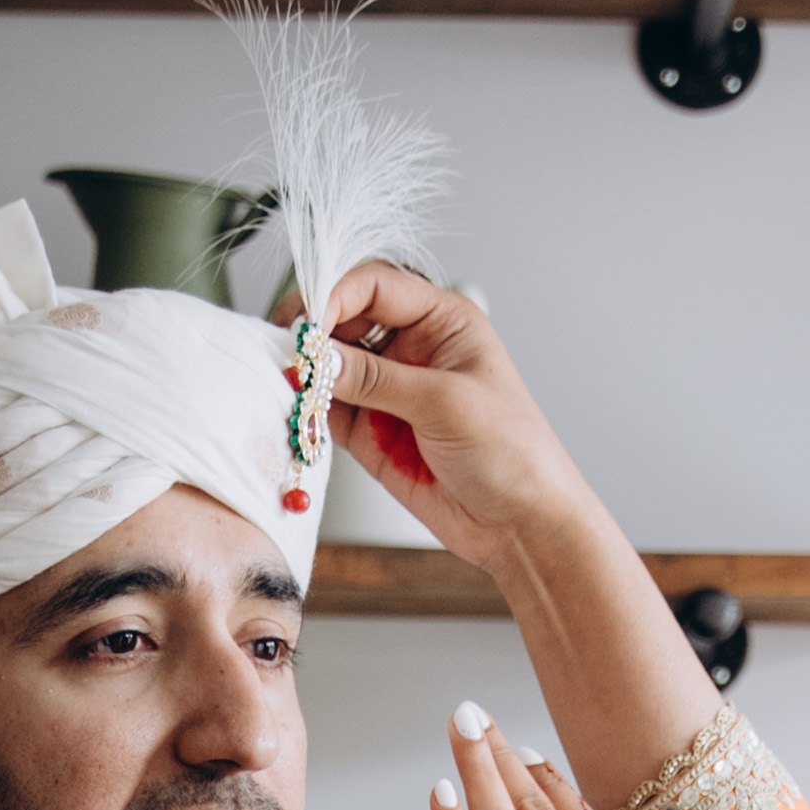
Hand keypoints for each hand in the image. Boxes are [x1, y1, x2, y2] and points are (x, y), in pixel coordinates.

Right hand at [315, 265, 600, 583]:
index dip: (334, 294)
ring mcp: (390, 391)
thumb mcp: (444, 403)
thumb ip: (376, 378)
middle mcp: (413, 349)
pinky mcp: (372, 433)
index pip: (375, 285)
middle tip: (289, 352)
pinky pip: (328, 409)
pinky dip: (308, 409)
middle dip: (314, 333)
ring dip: (307, 372)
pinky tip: (299, 410)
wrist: (520, 524)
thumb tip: (319, 355)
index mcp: (443, 322)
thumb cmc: (513, 454)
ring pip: (331, 365)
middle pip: (344, 320)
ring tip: (289, 383)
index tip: (307, 321)